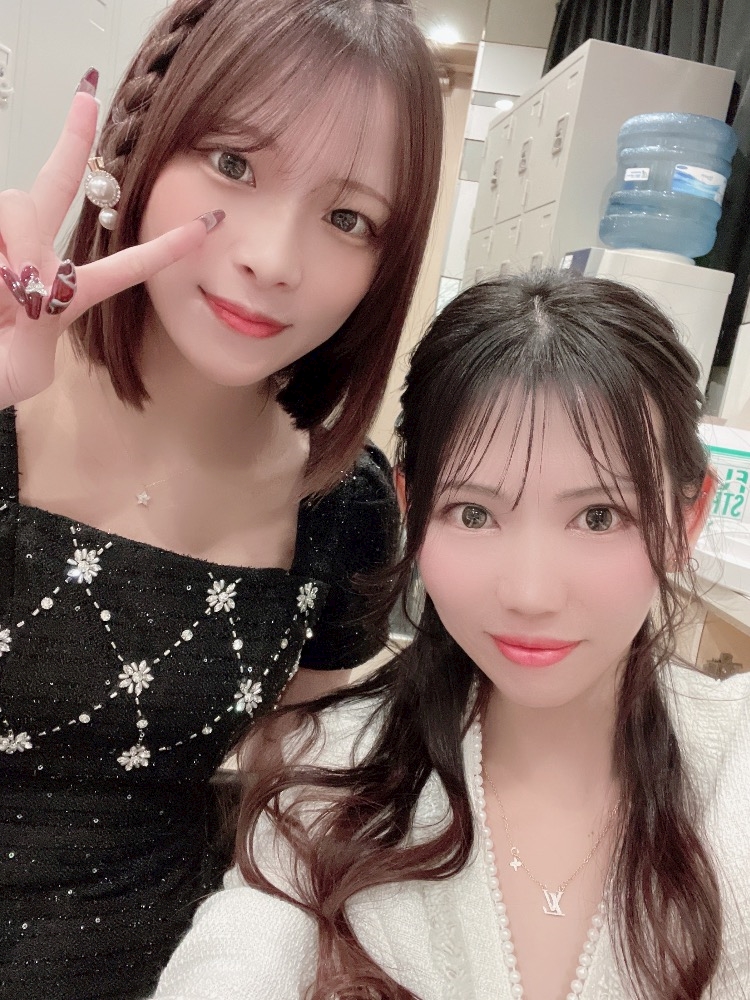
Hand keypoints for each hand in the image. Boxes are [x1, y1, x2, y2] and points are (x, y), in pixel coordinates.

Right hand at [0, 76, 222, 407]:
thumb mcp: (28, 369)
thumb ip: (44, 323)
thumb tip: (31, 274)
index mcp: (65, 295)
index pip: (124, 266)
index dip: (168, 248)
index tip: (210, 224)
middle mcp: (33, 260)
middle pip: (51, 191)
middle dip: (73, 142)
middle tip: (88, 95)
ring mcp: (0, 245)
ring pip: (16, 208)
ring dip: (13, 253)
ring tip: (5, 302)